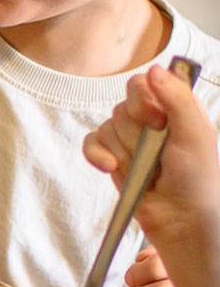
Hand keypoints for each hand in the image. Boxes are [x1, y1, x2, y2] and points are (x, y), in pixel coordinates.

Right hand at [83, 66, 219, 248]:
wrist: (180, 217)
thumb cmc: (196, 177)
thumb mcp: (195, 134)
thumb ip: (177, 99)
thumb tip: (153, 69)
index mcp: (172, 107)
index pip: (142, 83)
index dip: (143, 100)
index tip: (158, 122)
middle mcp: (149, 119)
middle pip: (122, 107)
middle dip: (135, 133)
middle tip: (156, 152)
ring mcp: (128, 138)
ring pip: (107, 127)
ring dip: (123, 151)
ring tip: (144, 169)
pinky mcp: (110, 156)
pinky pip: (90, 143)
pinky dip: (98, 155)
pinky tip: (112, 167)